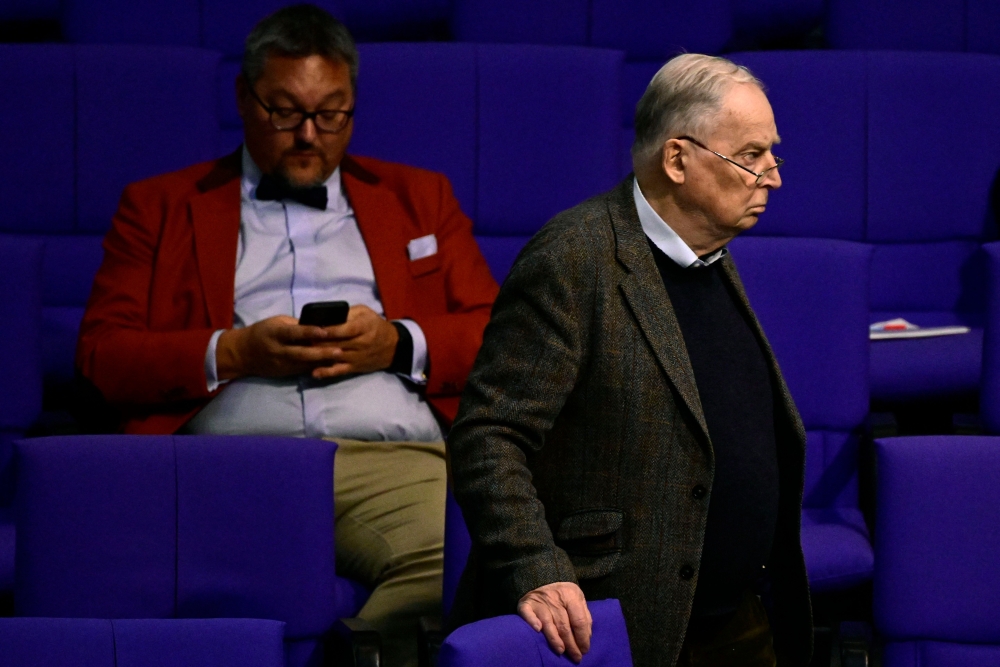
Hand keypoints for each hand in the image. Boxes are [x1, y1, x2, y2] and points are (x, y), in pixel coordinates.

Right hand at [216, 315, 335, 379]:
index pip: (293, 333)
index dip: (309, 332)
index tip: (325, 330)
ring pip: (304, 364)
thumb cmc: (263, 332)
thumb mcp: (276, 323)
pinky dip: (317, 367)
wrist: (243, 354)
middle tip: (339, 350)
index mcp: (275, 333)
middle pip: (302, 353)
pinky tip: (331, 366)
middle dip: (321, 352)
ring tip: (340, 359)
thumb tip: (316, 324)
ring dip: (323, 362)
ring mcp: (281, 364)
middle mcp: (278, 350)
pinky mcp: (285, 373)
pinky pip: (303, 370)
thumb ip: (295, 325)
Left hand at [311, 305, 399, 379]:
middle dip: (319, 342)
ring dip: (319, 356)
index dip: (329, 330)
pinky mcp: (355, 367)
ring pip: (335, 357)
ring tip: (303, 353)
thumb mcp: (366, 312)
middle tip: (301, 340)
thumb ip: (349, 313)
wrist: (393, 346)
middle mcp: (361, 343)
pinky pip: (339, 371)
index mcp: (363, 327)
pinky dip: (327, 372)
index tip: (314, 328)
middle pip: (337, 344)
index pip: (345, 329)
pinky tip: (314, 373)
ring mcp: (357, 357)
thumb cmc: (375, 326)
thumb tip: (329, 315)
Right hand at [517, 582, 591, 662]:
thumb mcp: (578, 600)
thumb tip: (587, 638)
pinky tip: (538, 630)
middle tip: (575, 657)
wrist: (542, 580)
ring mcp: (540, 600)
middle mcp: (555, 596)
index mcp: (571, 594)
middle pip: (564, 625)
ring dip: (555, 639)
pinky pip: (528, 614)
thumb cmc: (563, 596)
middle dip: (571, 644)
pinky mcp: (526, 603)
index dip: (582, 638)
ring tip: (561, 651)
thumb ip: (584, 617)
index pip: (579, 620)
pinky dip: (532, 621)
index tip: (584, 650)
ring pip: (548, 623)